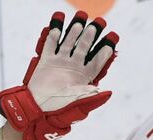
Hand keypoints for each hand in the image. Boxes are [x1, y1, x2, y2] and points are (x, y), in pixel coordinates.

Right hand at [0, 11, 118, 139]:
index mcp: (84, 77)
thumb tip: (106, 93)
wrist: (38, 109)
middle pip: (84, 46)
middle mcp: (73, 66)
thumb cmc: (58, 109)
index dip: (106, 49)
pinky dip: (54, 30)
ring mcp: (60, 61)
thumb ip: (90, 96)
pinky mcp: (46, 59)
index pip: (97, 60)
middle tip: (99, 21)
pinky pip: (51, 42)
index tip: (114, 37)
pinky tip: (59, 18)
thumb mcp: (76, 103)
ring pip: (69, 41)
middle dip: (92, 34)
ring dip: (75, 29)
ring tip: (81, 16)